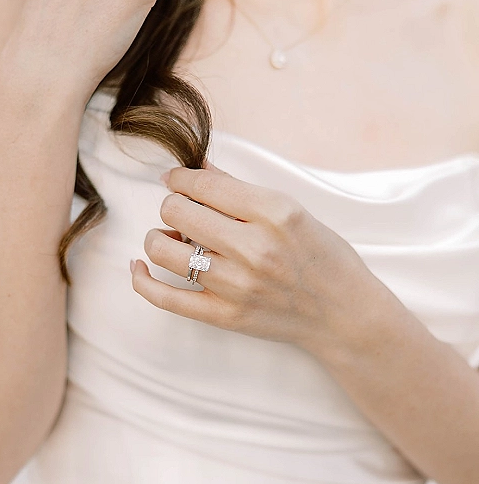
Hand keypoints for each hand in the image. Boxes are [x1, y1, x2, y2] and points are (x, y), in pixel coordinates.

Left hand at [131, 164, 375, 355]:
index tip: (176, 180)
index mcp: (274, 213)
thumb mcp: (292, 210)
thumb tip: (196, 167)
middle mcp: (254, 248)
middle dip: (173, 205)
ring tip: (173, 237)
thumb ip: (239, 189)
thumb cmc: (323, 256)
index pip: (202, 184)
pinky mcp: (224, 316)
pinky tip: (139, 266)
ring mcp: (237, 285)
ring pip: (164, 249)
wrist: (344, 314)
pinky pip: (165, 297)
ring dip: (159, 237)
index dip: (179, 178)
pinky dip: (142, 279)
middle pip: (176, 211)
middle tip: (184, 211)